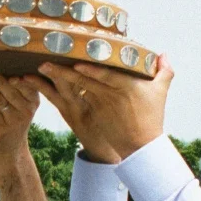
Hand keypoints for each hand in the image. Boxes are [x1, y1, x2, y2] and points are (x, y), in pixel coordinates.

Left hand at [0, 74, 40, 156]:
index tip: (11, 69)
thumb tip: (0, 62)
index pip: (28, 87)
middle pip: (12, 92)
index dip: (20, 79)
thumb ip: (17, 87)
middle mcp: (26, 111)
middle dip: (0, 81)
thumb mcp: (23, 104)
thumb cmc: (14, 118)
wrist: (10, 148)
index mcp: (34, 101)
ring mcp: (13, 120)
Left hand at [33, 55, 174, 162]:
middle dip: (63, 71)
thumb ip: (163, 72)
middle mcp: (107, 96)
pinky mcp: (86, 115)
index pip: (106, 78)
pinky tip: (36, 82)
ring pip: (71, 89)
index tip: (78, 64)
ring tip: (37, 69)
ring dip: (53, 79)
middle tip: (45, 60)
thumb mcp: (159, 94)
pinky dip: (50, 91)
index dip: (92, 72)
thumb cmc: (151, 118)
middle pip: (82, 82)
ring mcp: (94, 106)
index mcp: (125, 88)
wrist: (140, 146)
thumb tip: (163, 54)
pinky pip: (64, 100)